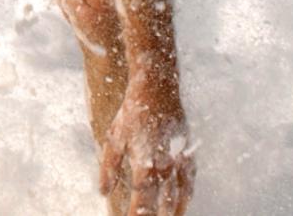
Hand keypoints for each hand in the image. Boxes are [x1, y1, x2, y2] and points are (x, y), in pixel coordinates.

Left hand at [100, 89, 195, 215]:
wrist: (157, 89)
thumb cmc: (132, 113)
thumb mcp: (114, 139)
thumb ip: (109, 168)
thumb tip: (103, 192)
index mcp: (145, 165)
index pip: (142, 202)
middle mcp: (166, 167)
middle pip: (163, 203)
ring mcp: (180, 160)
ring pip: (180, 195)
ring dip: (175, 211)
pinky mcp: (188, 152)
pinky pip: (189, 180)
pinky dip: (186, 194)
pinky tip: (183, 201)